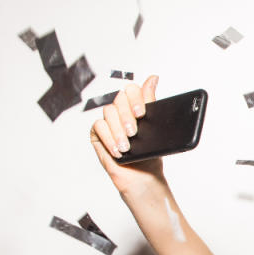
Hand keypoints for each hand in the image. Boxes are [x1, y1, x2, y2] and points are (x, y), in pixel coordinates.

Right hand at [89, 75, 163, 191]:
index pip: (132, 91)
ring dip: (118, 131)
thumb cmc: (150, 154)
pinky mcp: (98, 134)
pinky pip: (99, 126)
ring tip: (127, 147)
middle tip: (134, 133)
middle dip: (127, 117)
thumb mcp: (155, 128)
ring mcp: (109, 122)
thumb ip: (151, 102)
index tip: (142, 113)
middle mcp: (122, 112)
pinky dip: (108, 138)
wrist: (143, 176)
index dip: (135, 98)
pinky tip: (117, 150)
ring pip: (108, 112)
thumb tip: (153, 78)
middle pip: (119, 100)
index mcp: (136, 107)